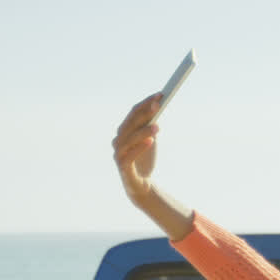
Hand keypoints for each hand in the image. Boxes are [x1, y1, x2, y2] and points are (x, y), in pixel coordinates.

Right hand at [112, 93, 161, 208]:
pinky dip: (140, 148)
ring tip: (157, 126)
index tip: (160, 95)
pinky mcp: (123, 167)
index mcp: (124, 130)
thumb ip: (150, 125)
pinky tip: (150, 142)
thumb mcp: (149, 139)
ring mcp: (119, 154)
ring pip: (129, 139)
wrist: (141, 184)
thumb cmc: (144, 158)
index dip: (146, 103)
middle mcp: (119, 140)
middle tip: (158, 105)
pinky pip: (130, 156)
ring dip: (143, 131)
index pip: (133, 112)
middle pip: (131, 123)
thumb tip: (158, 106)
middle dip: (145, 113)